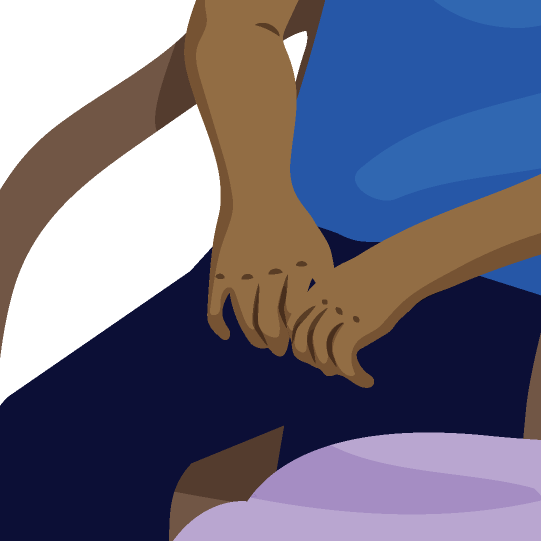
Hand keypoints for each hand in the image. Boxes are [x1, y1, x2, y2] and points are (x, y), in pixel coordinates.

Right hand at [207, 196, 337, 352]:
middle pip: (270, 324)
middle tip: (279, 350)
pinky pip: (214, 309)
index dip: (297, 332)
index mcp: (294, 269)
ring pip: (246, 321)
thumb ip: (323, 276)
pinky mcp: (219, 273)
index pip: (295, 315)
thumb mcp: (315, 247)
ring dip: (253, 337)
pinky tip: (227, 335)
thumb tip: (326, 309)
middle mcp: (267, 275)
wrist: (258, 190)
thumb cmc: (292, 221)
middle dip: (276, 342)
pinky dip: (219, 326)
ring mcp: (240, 275)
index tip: (300, 341)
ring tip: (260, 343)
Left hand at [282, 237, 425, 387]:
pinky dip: (353, 375)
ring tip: (350, 374)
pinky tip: (366, 380)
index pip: (295, 324)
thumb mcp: (350, 282)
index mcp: (318, 291)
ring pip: (321, 353)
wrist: (404, 266)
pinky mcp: (358, 326)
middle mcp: (324, 303)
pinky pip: (344, 359)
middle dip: (312, 360)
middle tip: (329, 369)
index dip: (302, 343)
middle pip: (303, 340)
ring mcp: (340, 315)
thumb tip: (327, 325)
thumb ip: (333, 300)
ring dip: (333, 370)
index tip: (317, 353)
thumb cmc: (381, 274)